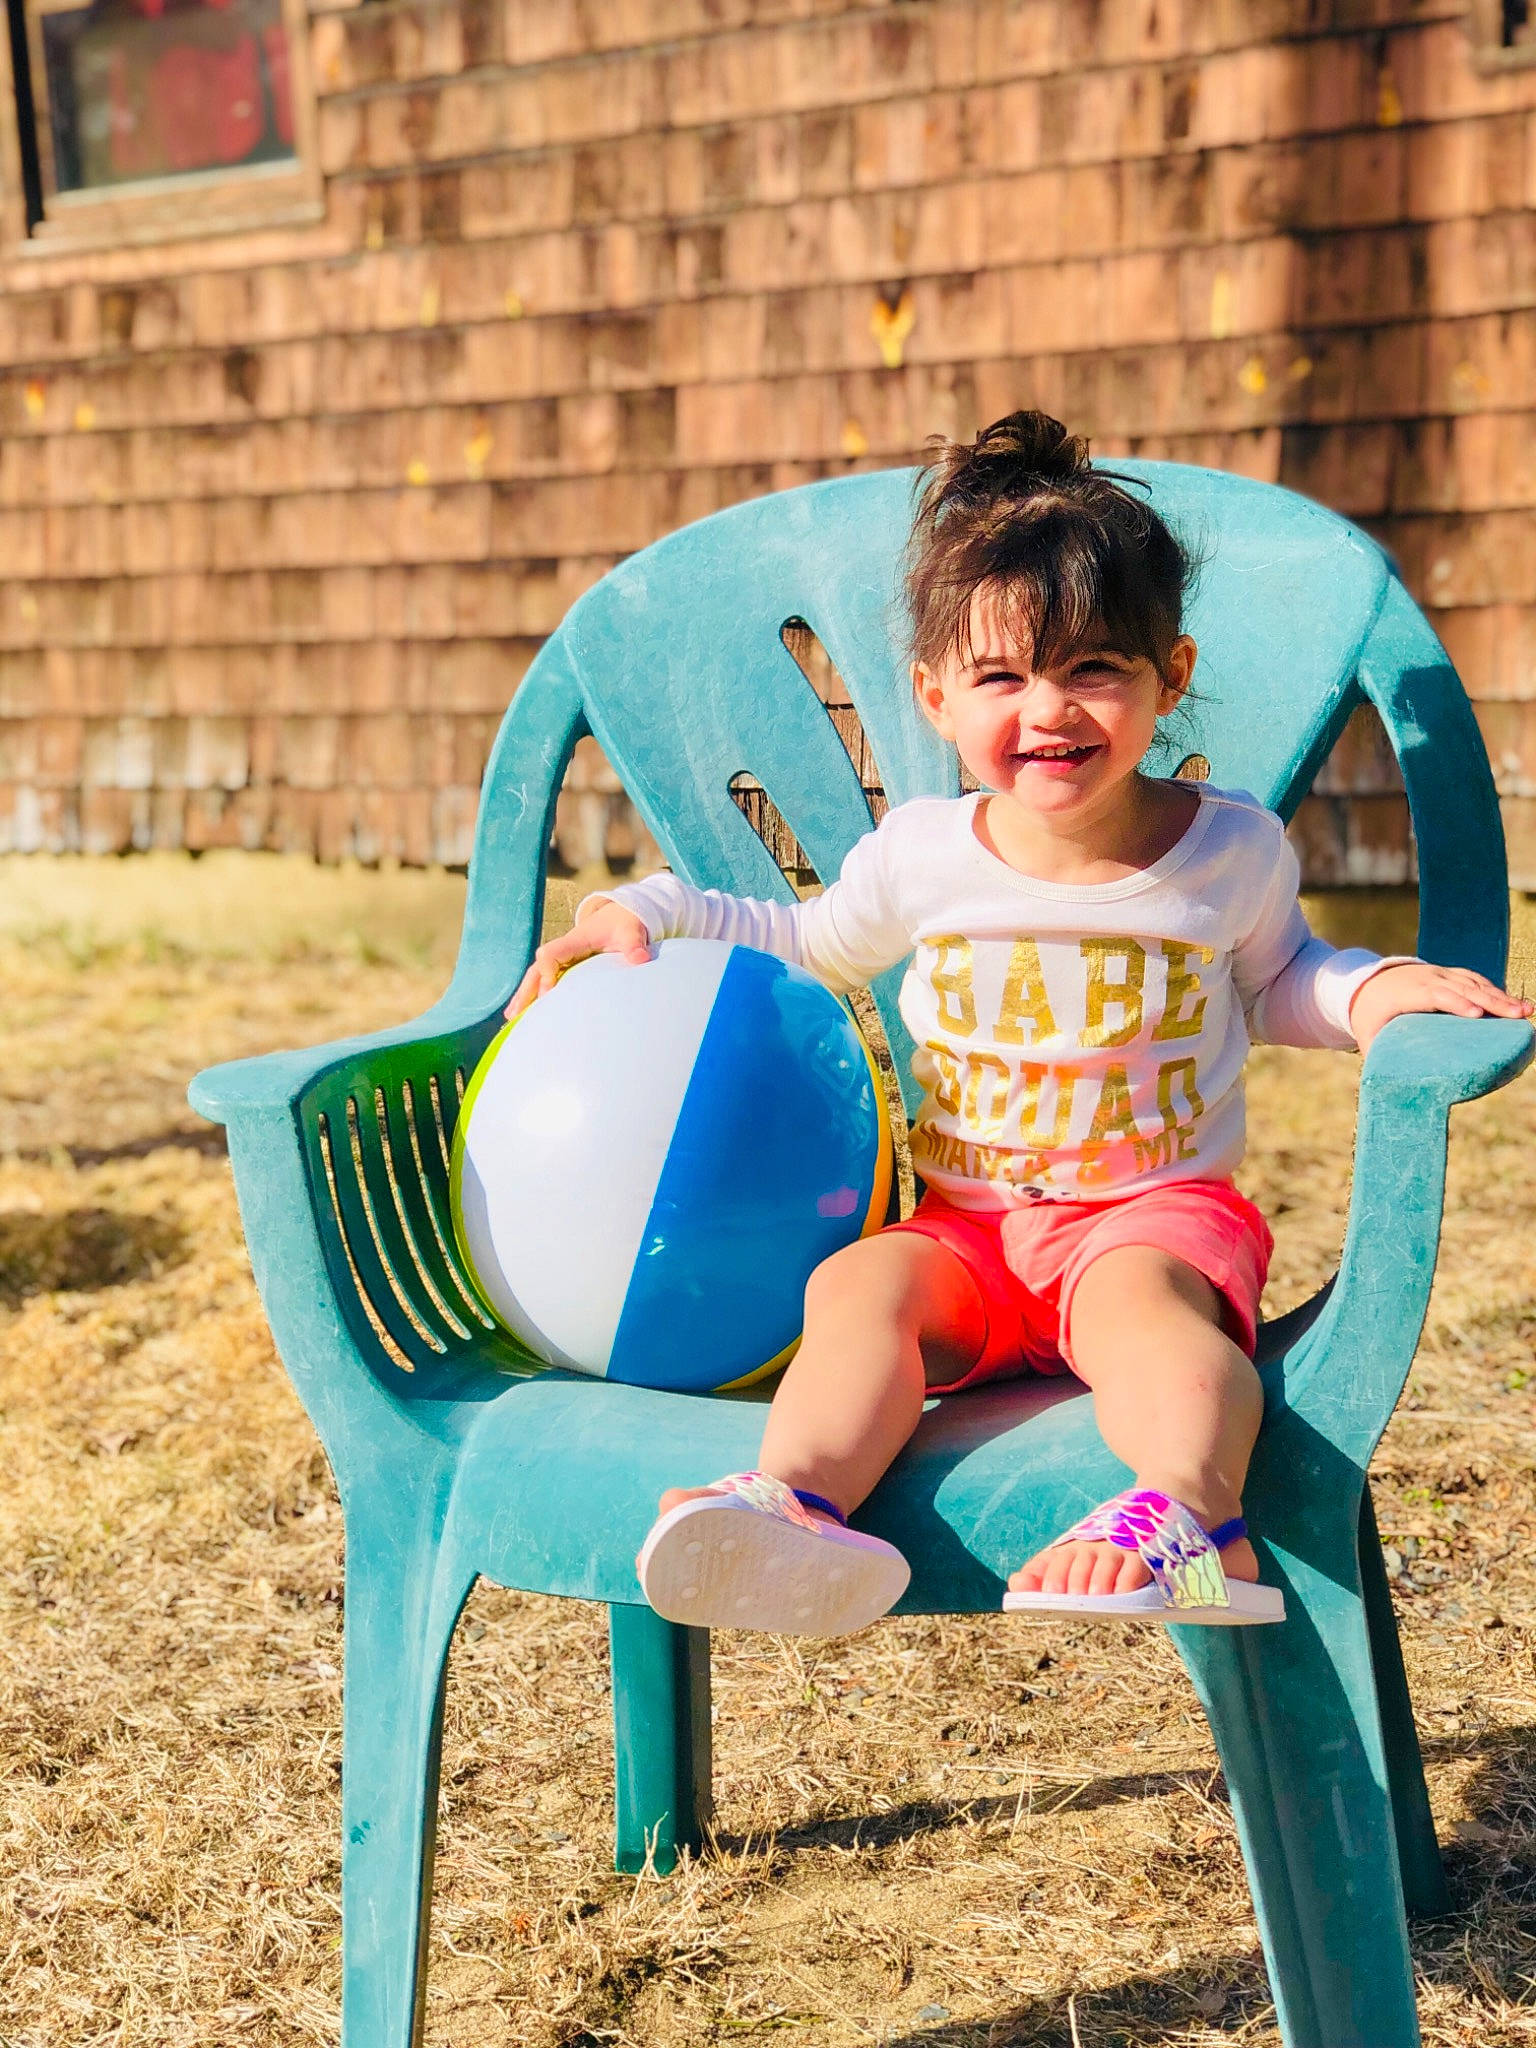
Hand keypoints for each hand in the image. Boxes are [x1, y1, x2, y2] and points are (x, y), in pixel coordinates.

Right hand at [505, 899, 652, 1017]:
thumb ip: (634, 945)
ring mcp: (561, 958)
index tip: (549, 991)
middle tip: (516, 1013)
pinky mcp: (564, 966)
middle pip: (537, 968)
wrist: (619, 915)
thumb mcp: (631, 932)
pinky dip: (533, 995)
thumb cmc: (623, 925)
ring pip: (536, 976)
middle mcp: (563, 950)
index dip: (547, 970)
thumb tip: (641, 959)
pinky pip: (543, 980)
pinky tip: (522, 1013)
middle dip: (527, 990)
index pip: (552, 953)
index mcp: (575, 940)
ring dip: (524, 995)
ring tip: (511, 1018)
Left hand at [1348, 959, 1532, 1052]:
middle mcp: (1428, 979)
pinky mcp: (1451, 975)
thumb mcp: (1367, 1035)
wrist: (1368, 981)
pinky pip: (1476, 981)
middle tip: (1518, 1015)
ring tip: (1527, 1012)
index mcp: (1407, 992)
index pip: (1435, 995)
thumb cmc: (1370, 1015)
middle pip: (1463, 988)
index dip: (1455, 1002)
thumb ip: (1376, 1057)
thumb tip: (1386, 1088)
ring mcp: (1442, 974)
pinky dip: (1495, 992)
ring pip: (1475, 983)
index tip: (1476, 1015)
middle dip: (1492, 1001)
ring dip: (1502, 997)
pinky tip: (1514, 1005)